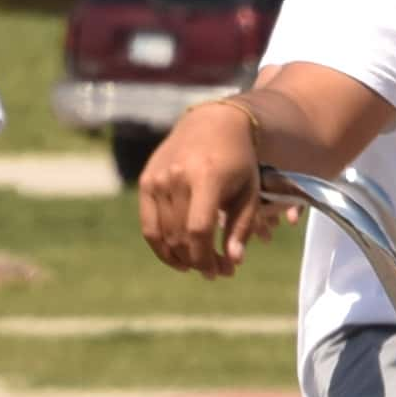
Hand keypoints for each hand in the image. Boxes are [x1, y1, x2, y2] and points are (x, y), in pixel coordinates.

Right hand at [138, 98, 270, 278]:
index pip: (199, 229)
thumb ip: (241, 227)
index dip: (207, 257)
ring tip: (199, 266)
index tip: (221, 272)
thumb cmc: (238, 161)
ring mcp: (158, 178)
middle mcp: (177, 176)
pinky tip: (178, 258)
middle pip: (180, 235)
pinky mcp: (146, 181)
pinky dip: (161, 247)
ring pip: (164, 234)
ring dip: (181, 258)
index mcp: (206, 176)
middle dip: (198, 261)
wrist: (212, 123)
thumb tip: (233, 262)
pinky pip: (149, 225)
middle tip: (216, 273)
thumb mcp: (249, 191)